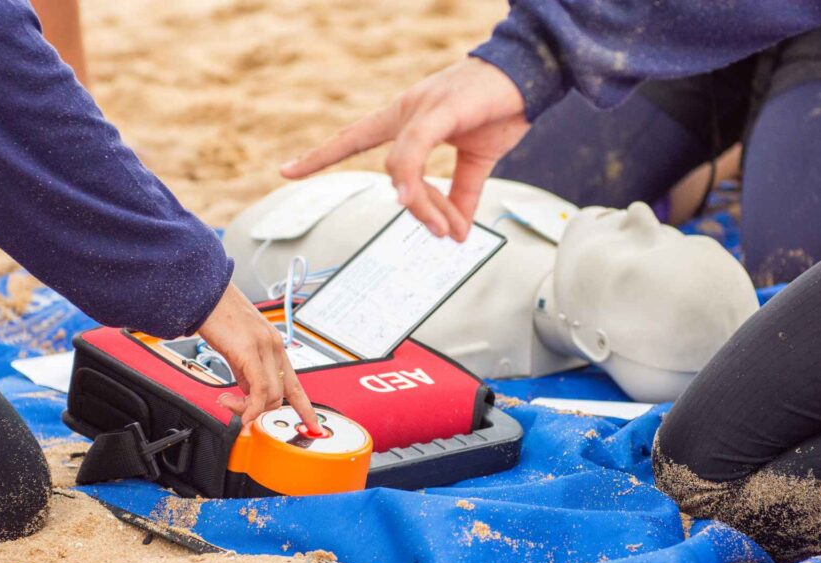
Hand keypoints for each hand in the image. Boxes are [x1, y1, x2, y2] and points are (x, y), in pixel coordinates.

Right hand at [198, 283, 321, 431]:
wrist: (206, 293)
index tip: (313, 425)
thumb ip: (246, 371)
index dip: (305, 408)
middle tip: (240, 412)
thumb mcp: (237, 348)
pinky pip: (258, 388)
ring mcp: (264, 347)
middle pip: (282, 395)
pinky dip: (251, 407)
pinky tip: (242, 413)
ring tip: (228, 402)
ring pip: (271, 395)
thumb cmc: (218, 316)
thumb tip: (247, 394)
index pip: (296, 385)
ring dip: (249, 409)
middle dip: (262, 411)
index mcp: (275, 346)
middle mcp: (274, 347)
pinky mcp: (248, 350)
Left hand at [281, 58, 529, 241]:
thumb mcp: (478, 160)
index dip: (321, 155)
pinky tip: (406, 197)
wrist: (533, 73)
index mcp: (411, 120)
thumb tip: (457, 231)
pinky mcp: (441, 109)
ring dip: (421, 204)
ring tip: (448, 228)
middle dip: (412, 208)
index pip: (355, 138)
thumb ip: (462, 194)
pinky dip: (409, 175)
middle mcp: (407, 112)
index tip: (287, 170)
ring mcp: (421, 108)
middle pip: (388, 170)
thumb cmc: (502, 107)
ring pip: (399, 167)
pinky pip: (414, 147)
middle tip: (442, 232)